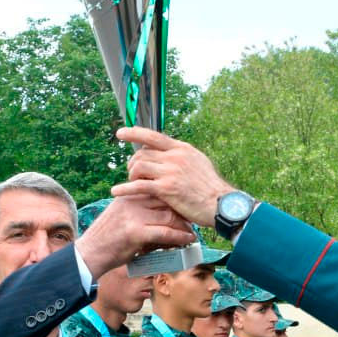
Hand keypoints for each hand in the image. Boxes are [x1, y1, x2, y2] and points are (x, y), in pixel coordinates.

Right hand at [74, 193, 194, 278]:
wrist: (90, 253)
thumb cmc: (108, 238)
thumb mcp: (122, 216)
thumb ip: (140, 210)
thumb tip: (164, 213)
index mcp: (128, 194)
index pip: (159, 190)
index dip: (175, 199)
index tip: (186, 208)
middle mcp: (131, 201)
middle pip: (167, 201)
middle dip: (183, 212)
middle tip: (193, 221)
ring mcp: (133, 215)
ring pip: (169, 216)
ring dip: (184, 226)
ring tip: (192, 232)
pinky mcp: (135, 232)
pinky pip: (165, 232)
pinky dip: (179, 237)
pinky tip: (188, 239)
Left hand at [112, 127, 234, 227]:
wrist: (221, 204)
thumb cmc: (211, 188)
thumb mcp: (199, 163)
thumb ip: (183, 157)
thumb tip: (171, 153)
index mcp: (182, 149)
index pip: (153, 136)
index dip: (134, 133)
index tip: (121, 133)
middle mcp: (175, 157)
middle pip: (142, 153)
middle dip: (133, 163)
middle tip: (133, 173)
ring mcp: (170, 172)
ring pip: (139, 166)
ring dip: (131, 175)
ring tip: (132, 183)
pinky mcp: (166, 189)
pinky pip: (139, 185)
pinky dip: (125, 188)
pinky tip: (116, 192)